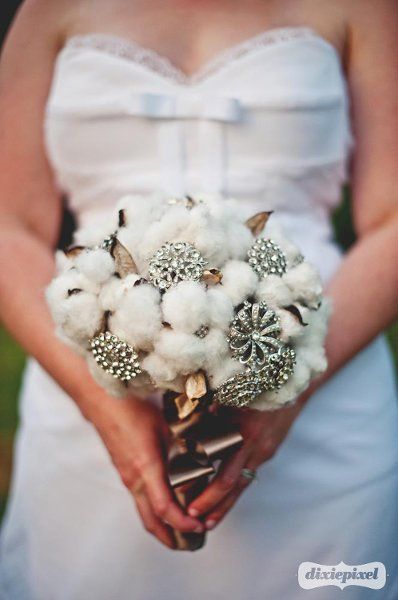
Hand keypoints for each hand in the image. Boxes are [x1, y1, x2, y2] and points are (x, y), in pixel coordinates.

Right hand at [87, 394, 203, 548]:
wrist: (103, 401)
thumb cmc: (134, 409)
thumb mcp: (166, 425)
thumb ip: (185, 444)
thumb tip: (207, 454)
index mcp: (146, 468)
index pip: (165, 509)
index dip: (183, 523)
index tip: (200, 526)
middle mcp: (134, 479)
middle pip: (151, 521)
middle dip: (172, 537)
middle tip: (192, 542)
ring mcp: (127, 477)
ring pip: (144, 512)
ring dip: (162, 526)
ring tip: (183, 531)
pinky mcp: (124, 472)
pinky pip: (139, 500)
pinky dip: (154, 511)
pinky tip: (168, 505)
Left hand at [187, 394, 308, 529]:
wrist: (293, 386)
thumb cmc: (254, 386)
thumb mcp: (229, 396)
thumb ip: (208, 412)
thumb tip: (182, 425)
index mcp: (243, 435)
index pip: (224, 474)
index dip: (207, 492)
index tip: (189, 503)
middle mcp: (255, 448)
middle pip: (233, 485)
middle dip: (214, 505)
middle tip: (196, 521)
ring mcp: (264, 451)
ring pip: (243, 483)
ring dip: (226, 502)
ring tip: (210, 520)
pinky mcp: (268, 451)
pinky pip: (249, 471)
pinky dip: (236, 485)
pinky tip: (225, 493)